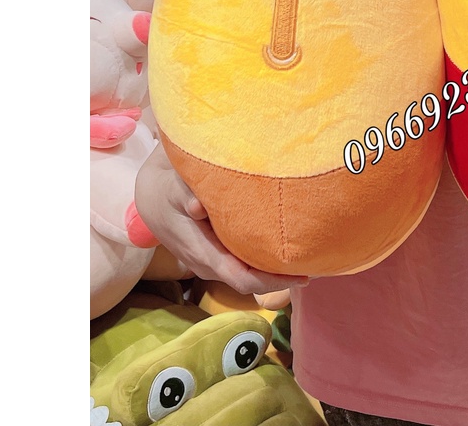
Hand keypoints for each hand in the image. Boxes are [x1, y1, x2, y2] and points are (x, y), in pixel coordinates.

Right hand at [134, 142, 308, 295]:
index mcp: (201, 251)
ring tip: (307, 260)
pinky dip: (264, 263)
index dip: (271, 281)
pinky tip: (285, 251)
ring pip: (248, 276)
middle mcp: (208, 264)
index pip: (241, 278)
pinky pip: (244, 266)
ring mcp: (212, 263)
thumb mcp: (173, 185)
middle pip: (250, 282)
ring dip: (274, 272)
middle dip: (280, 279)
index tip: (301, 275)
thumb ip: (185, 193)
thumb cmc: (168, 187)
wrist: (152, 196)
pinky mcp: (216, 256)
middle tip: (315, 268)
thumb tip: (198, 207)